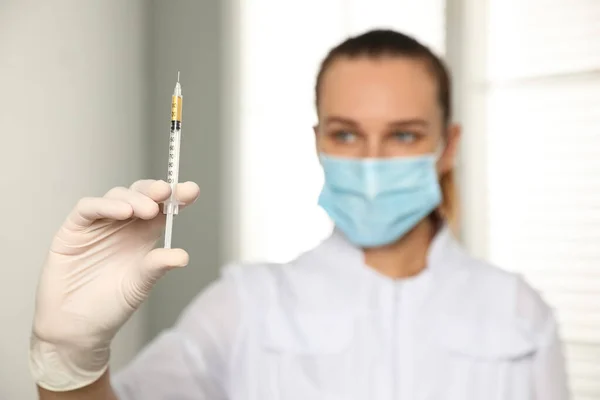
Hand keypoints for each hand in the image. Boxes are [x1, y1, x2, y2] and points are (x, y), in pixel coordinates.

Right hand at [30, 179, 199, 390]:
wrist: (75, 328)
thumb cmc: (109, 306)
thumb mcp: (139, 286)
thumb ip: (157, 267)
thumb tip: (182, 256)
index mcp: (143, 235)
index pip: (162, 208)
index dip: (176, 196)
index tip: (191, 190)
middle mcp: (122, 225)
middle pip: (140, 195)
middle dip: (155, 190)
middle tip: (167, 192)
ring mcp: (98, 225)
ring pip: (116, 196)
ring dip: (134, 198)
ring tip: (148, 209)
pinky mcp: (74, 230)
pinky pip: (88, 209)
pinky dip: (105, 205)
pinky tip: (122, 211)